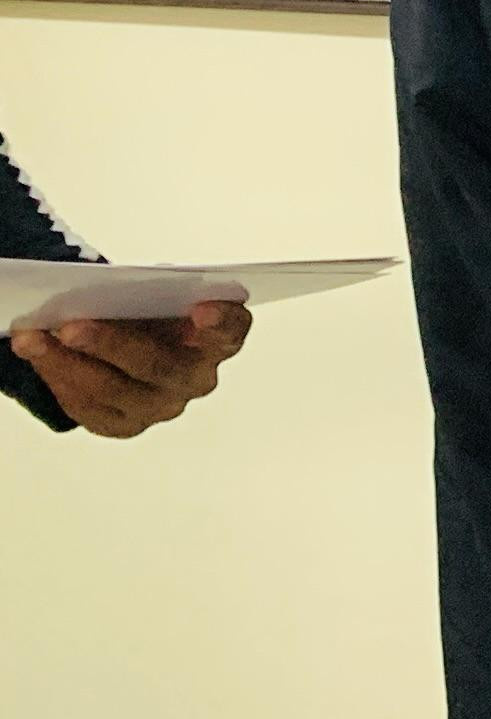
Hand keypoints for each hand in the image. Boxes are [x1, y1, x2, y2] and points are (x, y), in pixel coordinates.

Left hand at [13, 299, 251, 437]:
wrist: (131, 347)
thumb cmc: (150, 314)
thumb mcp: (155, 295)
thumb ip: (146, 294)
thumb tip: (94, 294)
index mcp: (217, 341)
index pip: (231, 332)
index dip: (221, 322)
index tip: (201, 309)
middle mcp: (196, 379)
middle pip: (157, 365)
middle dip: (109, 344)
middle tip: (70, 326)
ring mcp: (162, 407)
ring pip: (113, 390)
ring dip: (66, 362)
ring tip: (32, 339)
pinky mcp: (126, 425)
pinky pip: (88, 407)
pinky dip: (58, 379)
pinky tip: (38, 356)